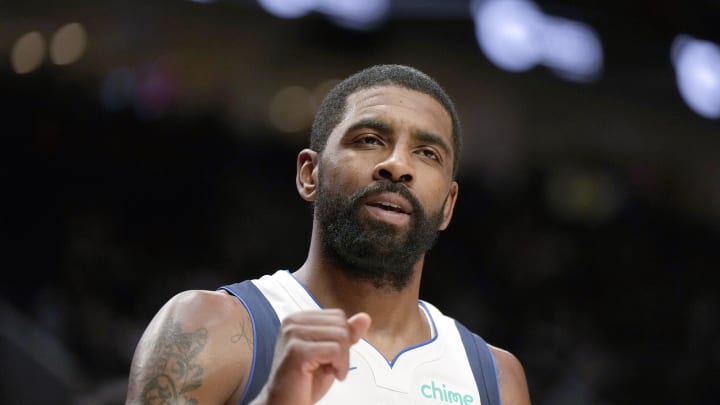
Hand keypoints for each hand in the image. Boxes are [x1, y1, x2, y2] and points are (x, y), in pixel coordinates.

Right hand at [252, 309, 370, 404]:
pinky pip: (335, 350)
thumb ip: (346, 334)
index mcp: (298, 319)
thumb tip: (364, 317)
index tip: (329, 357)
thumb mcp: (331, 354)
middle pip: (340, 324)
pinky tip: (330, 374)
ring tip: (328, 370)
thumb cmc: (304, 382)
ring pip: (341, 336)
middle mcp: (292, 322)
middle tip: (329, 366)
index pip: (338, 316)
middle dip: (343, 349)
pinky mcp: (297, 350)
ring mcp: (293, 335)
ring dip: (342, 360)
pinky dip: (340, 366)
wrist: (285, 404)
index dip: (342, 339)